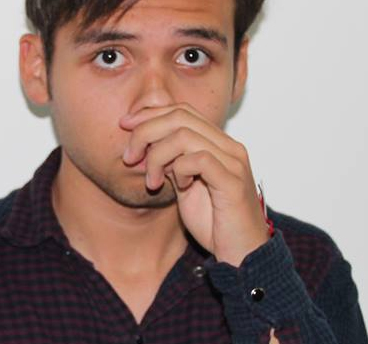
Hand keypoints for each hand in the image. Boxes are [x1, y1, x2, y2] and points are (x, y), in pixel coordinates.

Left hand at [120, 103, 269, 265]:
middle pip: (180, 116)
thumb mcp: (185, 187)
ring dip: (157, 155)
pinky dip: (179, 169)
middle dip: (146, 131)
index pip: (182, 111)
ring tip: (152, 180)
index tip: (125, 126)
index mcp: (219, 144)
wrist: (242, 256)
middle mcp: (229, 147)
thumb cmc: (214, 224)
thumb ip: (170, 163)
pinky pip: (199, 159)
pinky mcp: (233, 182)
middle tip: (129, 157)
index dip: (150, 114)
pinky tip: (179, 187)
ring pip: (184, 135)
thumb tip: (145, 145)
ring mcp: (234, 162)